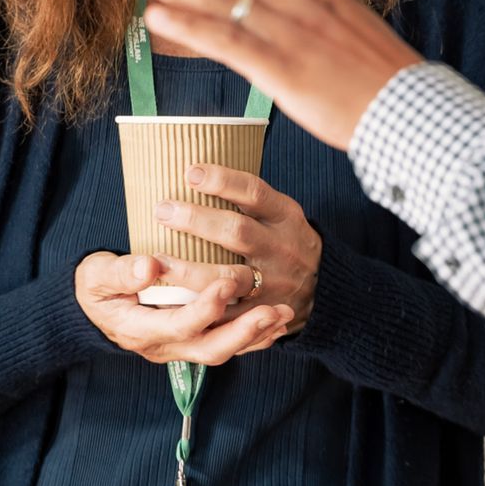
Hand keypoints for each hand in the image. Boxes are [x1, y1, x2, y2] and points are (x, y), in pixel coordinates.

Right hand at [76, 250, 291, 365]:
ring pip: (224, 350)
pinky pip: (229, 344)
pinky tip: (277, 321)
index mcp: (140, 329)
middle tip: (272, 310)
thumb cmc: (95, 286)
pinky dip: (254, 336)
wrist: (92, 307)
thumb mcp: (96, 276)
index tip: (224, 283)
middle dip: (244, 332)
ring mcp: (181, 347)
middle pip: (210, 349)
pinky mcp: (193, 340)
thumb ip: (120, 273)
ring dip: (256, 334)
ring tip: (284, 313)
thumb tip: (149, 267)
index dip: (204, 308)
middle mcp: (165, 346)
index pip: (179, 325)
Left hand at [113, 0, 422, 149]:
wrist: (415, 114)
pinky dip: (190, 28)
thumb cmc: (390, 87)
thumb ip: (327, 22)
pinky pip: (228, 43)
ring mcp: (292, 35)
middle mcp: (303, 5)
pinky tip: (154, 17)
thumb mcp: (359, 38)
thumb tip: (304, 20)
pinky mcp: (283, 71)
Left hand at [155, 163, 320, 338]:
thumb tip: (192, 172)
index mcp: (285, 216)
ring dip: (190, 271)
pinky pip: (228, 313)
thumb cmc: (286, 241)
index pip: (254, 193)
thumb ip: (247, 199)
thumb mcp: (280, 214)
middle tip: (162, 210)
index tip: (190, 172)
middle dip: (197, 220)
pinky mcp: (263, 312)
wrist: (326, 288)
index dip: (223, 181)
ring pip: (229, 277)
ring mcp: (274, 283)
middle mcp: (281, 248)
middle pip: (237, 232)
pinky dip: (199, 308)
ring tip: (158, 261)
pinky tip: (170, 301)